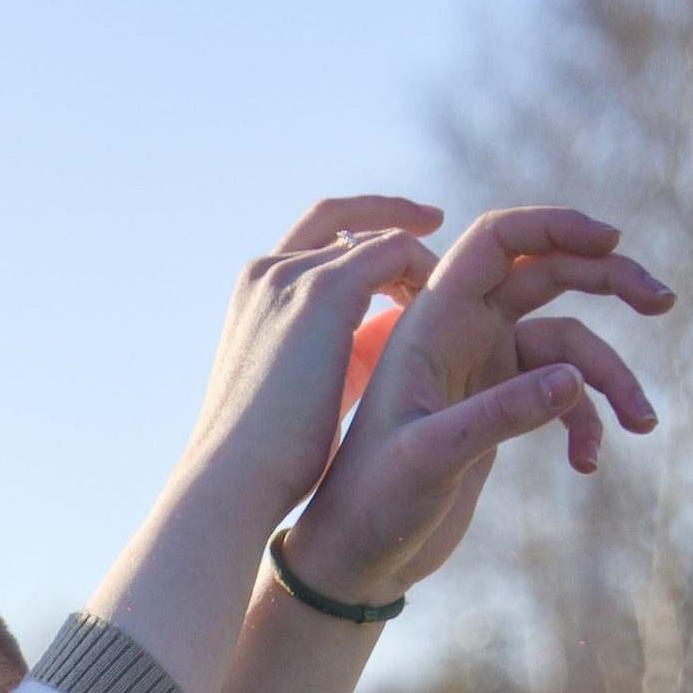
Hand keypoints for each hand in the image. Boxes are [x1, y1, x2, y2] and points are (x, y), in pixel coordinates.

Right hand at [167, 194, 449, 541]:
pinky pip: (394, 251)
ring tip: (457, 273)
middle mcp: (268, 273)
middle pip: (335, 217)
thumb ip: (350, 350)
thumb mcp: (310, 390)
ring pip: (373, 235)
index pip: (310, 244)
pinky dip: (426, 267)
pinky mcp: (324, 291)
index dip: (356, 241)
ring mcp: (293, 276)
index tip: (397, 256)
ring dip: (417, 250)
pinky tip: (452, 295)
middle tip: (433, 221)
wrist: (234, 480)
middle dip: (387, 212)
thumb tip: (394, 329)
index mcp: (254, 298)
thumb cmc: (269, 458)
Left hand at [287, 204, 673, 607]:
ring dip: (613, 375)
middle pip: (547, 273)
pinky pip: (563, 394)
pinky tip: (590, 464)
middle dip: (608, 279)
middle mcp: (461, 334)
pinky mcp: (499, 410)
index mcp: (433, 322)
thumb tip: (576, 380)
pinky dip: (587, 421)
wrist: (356, 559)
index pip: (498, 240)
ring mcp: (484, 371)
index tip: (613, 239)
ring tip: (644, 424)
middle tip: (663, 300)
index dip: (555, 226)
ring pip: (569, 341)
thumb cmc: (372, 505)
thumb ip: (499, 417)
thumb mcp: (431, 460)